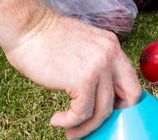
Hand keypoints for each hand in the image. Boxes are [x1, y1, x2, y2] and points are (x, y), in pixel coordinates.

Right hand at [4, 10, 140, 138]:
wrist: (27, 27)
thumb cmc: (45, 38)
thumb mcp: (82, 47)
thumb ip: (95, 65)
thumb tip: (96, 94)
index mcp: (111, 45)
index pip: (131, 80)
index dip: (122, 101)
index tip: (106, 111)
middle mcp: (110, 54)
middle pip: (129, 96)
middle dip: (114, 116)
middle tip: (94, 124)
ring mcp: (99, 67)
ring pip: (103, 110)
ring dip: (84, 126)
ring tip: (69, 129)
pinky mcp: (83, 80)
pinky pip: (82, 113)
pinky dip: (69, 121)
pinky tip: (57, 119)